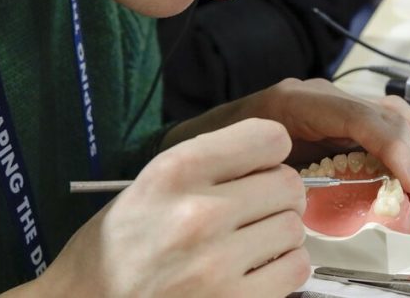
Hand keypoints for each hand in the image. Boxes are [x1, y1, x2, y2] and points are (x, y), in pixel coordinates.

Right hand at [26, 120, 308, 297]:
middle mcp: (198, 212)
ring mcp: (217, 263)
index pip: (267, 139)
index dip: (269, 152)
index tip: (259, 166)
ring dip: (280, 235)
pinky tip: (255, 270)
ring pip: (295, 228)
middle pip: (288, 184)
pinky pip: (295, 269)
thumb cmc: (114, 249)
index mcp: (174, 172)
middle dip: (277, 195)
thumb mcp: (146, 186)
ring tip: (249, 244)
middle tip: (255, 211)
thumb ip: (205, 166)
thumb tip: (268, 158)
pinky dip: (283, 268)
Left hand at [165, 79, 409, 223]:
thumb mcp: (249, 170)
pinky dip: (403, 139)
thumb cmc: (218, 152)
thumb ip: (289, 183)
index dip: (395, 152)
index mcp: (295, 104)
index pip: (362, 118)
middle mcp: (318, 94)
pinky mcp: (333, 112)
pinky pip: (378, 118)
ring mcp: (328, 100)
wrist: (200, 136)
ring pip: (388, 114)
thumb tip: (338, 212)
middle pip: (384, 118)